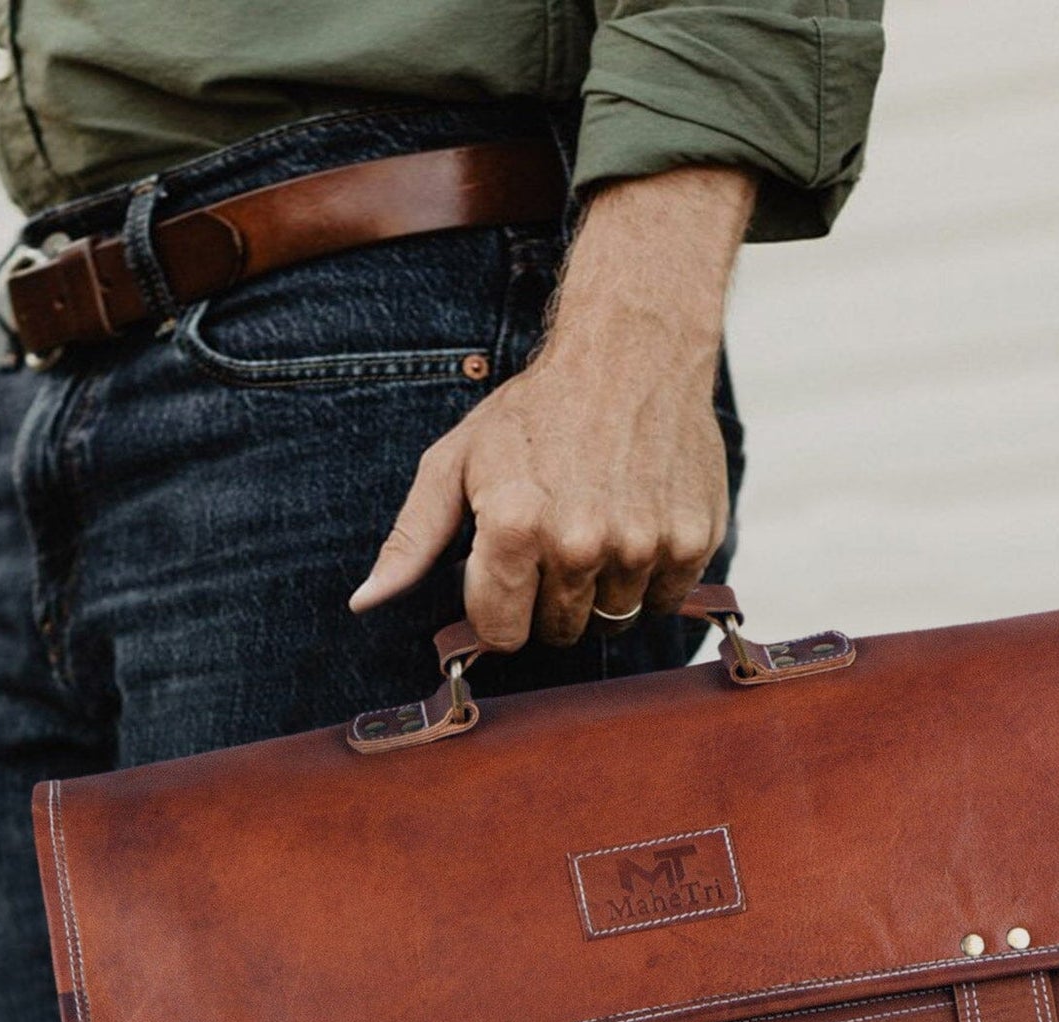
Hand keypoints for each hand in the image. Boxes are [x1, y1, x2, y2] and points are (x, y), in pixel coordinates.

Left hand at [349, 166, 754, 649]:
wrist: (634, 350)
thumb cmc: (534, 410)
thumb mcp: (456, 461)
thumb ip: (410, 539)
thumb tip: (365, 602)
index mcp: (515, 528)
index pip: (502, 634)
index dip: (500, 606)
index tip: (508, 570)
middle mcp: (580, 544)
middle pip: (560, 631)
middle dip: (551, 597)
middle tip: (556, 536)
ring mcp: (642, 545)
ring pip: (613, 620)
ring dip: (603, 587)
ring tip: (599, 524)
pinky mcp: (692, 541)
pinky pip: (665, 599)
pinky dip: (651, 574)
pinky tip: (638, 522)